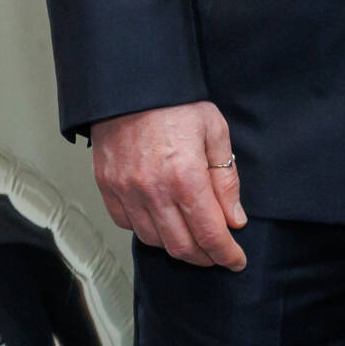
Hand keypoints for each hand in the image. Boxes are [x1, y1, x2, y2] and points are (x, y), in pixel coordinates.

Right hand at [91, 101, 247, 270]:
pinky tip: (162, 221)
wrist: (131, 85)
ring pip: (154, 241)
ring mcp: (126, 192)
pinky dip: (148, 230)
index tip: (236, 260)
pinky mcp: (108, 188)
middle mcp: (153, 191)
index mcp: (185, 176)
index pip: (209, 233)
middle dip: (205, 257)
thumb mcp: (214, 131)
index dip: (226, 253)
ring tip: (193, 237)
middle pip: (181, 246)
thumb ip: (225, 178)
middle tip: (218, 254)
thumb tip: (234, 218)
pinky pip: (127, 225)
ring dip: (177, 246)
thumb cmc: (176, 103)